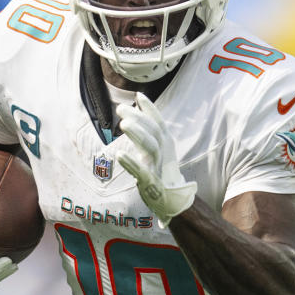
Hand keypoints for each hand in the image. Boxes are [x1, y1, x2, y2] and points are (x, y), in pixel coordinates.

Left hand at [116, 92, 196, 226]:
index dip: (150, 108)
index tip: (138, 95)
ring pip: (151, 147)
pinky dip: (131, 163)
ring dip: (138, 135)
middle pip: (153, 131)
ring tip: (124, 124)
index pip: (158, 122)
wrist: (174, 199)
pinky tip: (120, 155)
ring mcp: (158, 166)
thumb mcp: (159, 147)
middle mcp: (163, 152)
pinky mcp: (151, 181)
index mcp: (165, 142)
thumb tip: (139, 104)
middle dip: (138, 118)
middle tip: (121, 108)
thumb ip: (148, 128)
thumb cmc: (162, 170)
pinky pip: (141, 171)